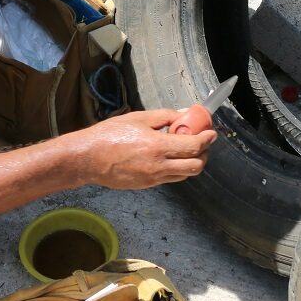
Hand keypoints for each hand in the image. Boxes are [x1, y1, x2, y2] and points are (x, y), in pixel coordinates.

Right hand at [72, 109, 215, 189]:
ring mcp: (153, 178)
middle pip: (195, 166)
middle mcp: (158, 165)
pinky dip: (177, 169)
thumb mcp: (139, 118)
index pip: (193, 146)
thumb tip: (184, 114)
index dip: (207, 139)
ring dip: (192, 163)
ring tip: (187, 149)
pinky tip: (170, 157)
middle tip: (202, 142)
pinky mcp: (147, 185)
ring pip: (185, 175)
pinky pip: (170, 178)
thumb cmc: (110, 135)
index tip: (211, 132)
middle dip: (204, 154)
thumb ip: (165, 117)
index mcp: (157, 146)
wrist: (88, 158)